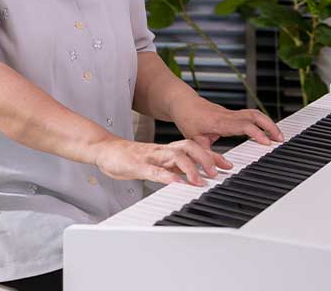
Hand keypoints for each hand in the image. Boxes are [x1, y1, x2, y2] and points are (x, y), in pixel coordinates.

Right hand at [93, 138, 231, 186]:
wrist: (103, 150)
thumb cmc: (127, 158)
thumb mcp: (153, 163)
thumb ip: (170, 168)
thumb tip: (189, 178)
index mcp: (166, 150)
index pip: (194, 148)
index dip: (212, 155)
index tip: (228, 165)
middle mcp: (161, 151)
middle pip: (189, 147)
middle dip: (206, 158)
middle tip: (218, 172)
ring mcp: (149, 157)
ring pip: (175, 156)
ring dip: (191, 168)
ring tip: (200, 180)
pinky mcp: (137, 165)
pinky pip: (154, 170)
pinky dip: (167, 177)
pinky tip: (176, 184)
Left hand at [170, 96, 283, 148]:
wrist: (182, 103)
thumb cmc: (187, 119)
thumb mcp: (194, 141)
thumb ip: (208, 155)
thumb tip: (223, 168)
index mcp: (220, 122)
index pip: (243, 125)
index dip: (256, 133)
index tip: (267, 143)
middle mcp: (228, 115)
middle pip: (255, 116)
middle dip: (270, 127)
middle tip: (280, 140)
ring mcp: (231, 113)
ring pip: (255, 114)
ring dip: (268, 123)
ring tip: (278, 136)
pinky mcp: (233, 113)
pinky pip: (251, 115)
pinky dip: (262, 122)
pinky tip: (266, 131)